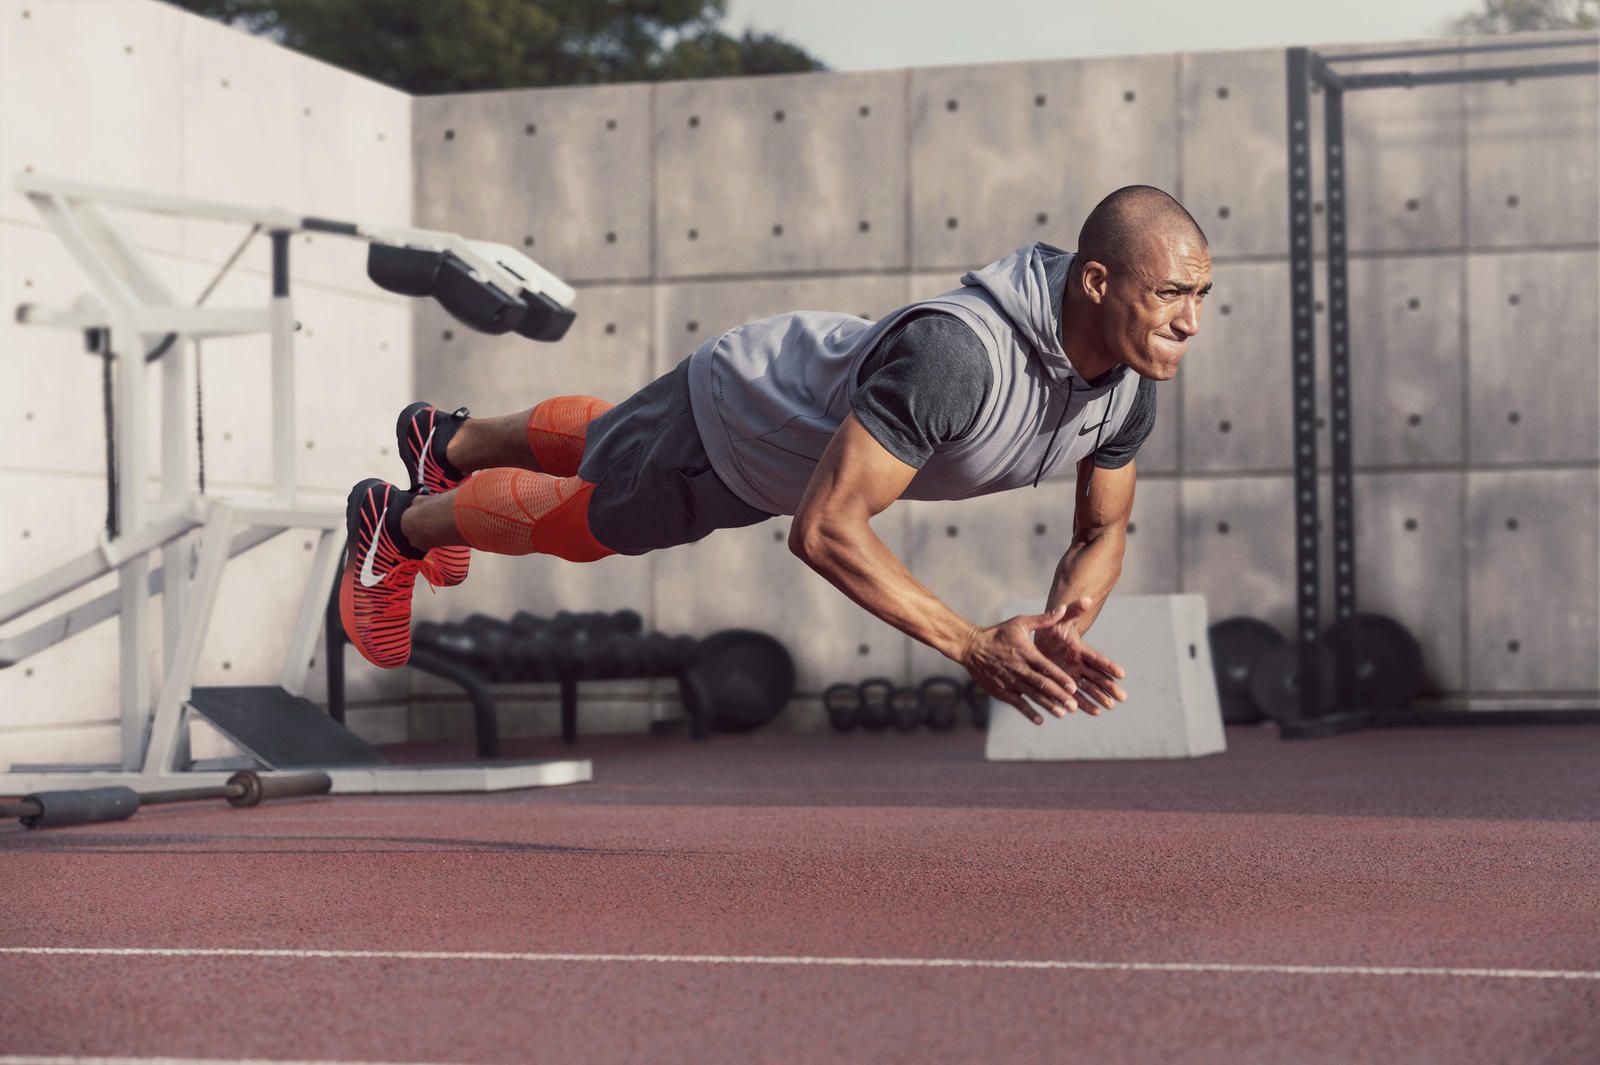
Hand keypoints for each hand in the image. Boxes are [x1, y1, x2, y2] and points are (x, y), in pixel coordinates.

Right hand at [960, 606, 1082, 725]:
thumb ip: (1044, 619)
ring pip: (1032, 696)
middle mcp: (1019, 669)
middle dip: (1059, 696)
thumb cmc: (998, 633)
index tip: (1073, 687)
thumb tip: (1063, 608)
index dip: (1060, 678)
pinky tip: (1039, 719)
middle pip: (1042, 684)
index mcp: (1026, 653)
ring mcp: (1010, 681)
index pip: (1046, 667)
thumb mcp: (1020, 622)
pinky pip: (1017, 703)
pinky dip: (1028, 711)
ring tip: (1062, 713)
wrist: (971, 647)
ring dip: (1047, 705)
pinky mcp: (1001, 691)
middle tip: (1074, 706)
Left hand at [1033, 596, 1127, 714]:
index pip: (1097, 658)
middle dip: (1109, 687)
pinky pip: (1076, 694)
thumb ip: (1072, 610)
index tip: (1121, 673)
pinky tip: (1095, 712)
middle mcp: (1080, 663)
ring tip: (1109, 707)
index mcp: (1080, 649)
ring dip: (1099, 697)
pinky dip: (1085, 703)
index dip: (1108, 665)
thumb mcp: (1060, 618)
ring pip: (1089, 687)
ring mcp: (1074, 674)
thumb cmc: (1053, 627)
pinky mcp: (1065, 682)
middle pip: (1097, 676)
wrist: (1044, 638)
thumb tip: (1087, 599)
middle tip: (1122, 697)